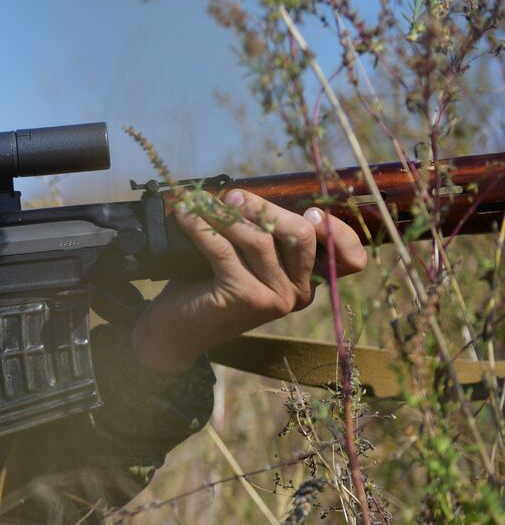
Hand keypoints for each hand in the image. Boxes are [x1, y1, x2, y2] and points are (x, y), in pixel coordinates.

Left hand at [131, 189, 368, 375]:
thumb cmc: (210, 286)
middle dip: (265, 208)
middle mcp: (298, 294)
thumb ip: (264, 234)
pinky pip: (224, 249)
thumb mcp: (245, 259)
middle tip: (232, 197)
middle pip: (300, 235)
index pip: (347, 258)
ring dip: (227, 214)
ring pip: (259, 239)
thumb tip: (250, 194)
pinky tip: (186, 216)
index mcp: (307, 282)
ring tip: (202, 203)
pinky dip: (202, 227)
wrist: (177, 330)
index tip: (311, 211)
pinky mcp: (245, 297)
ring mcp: (275, 299)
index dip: (337, 231)